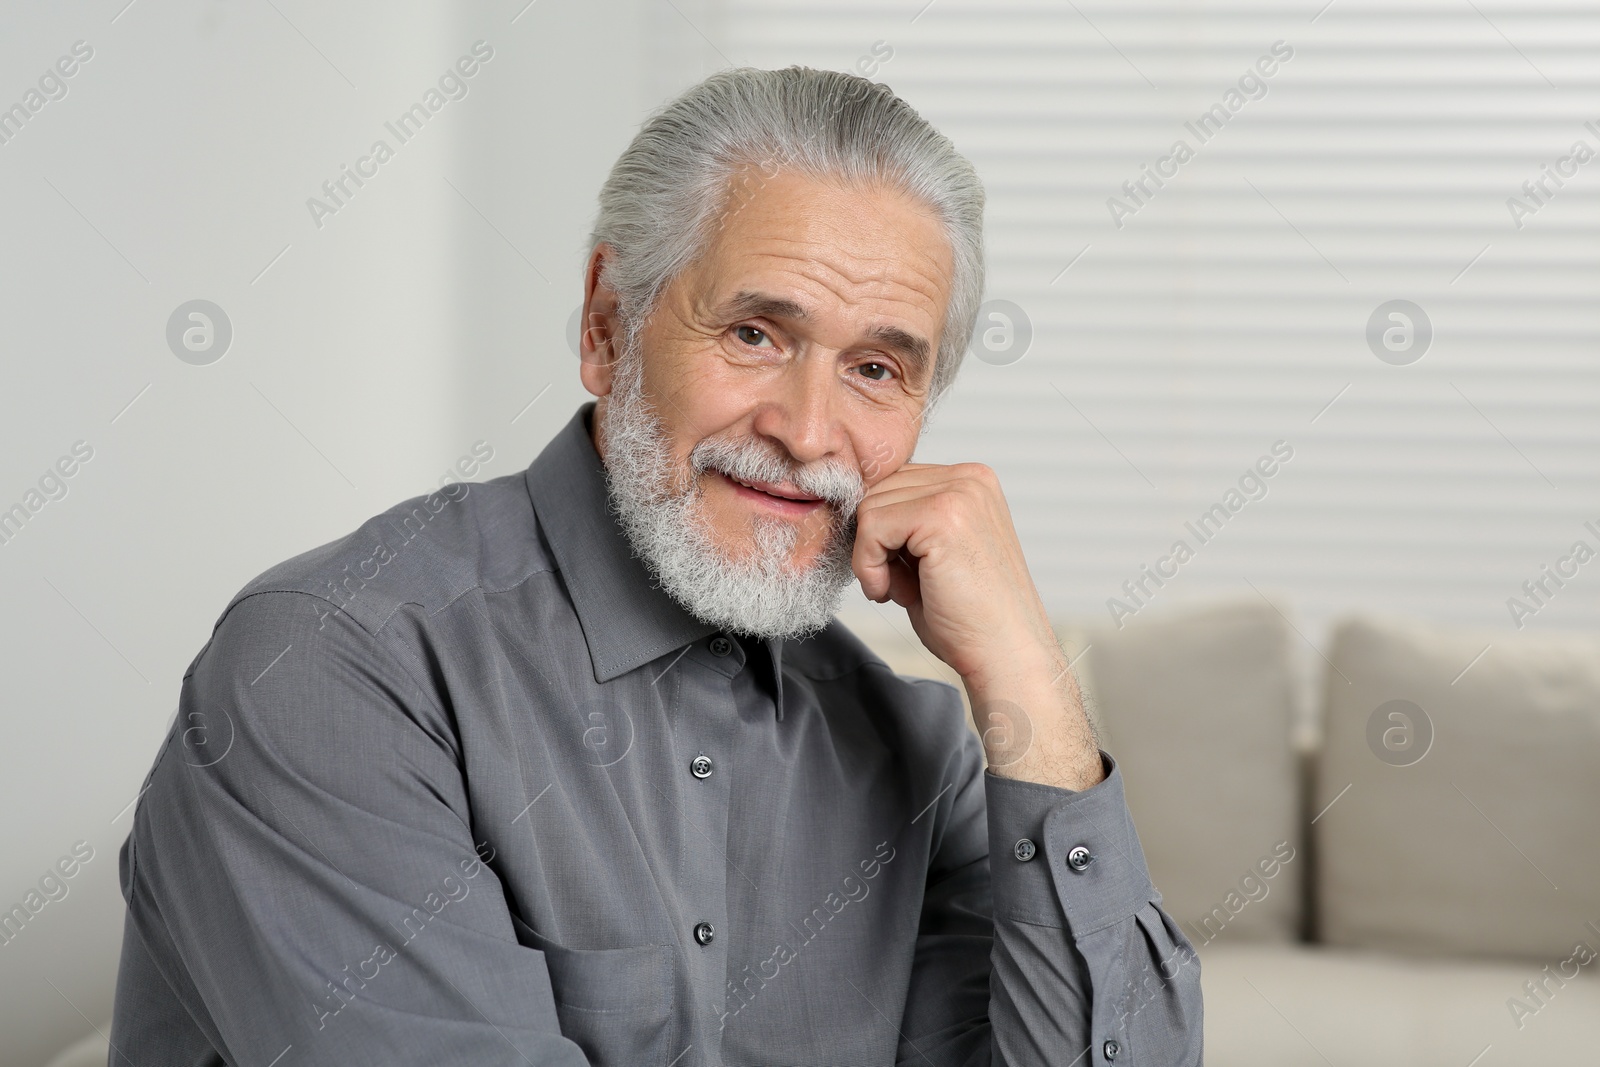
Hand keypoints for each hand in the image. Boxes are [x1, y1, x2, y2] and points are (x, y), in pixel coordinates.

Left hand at [852, 463, 1102, 788]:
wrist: (1005, 655)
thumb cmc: (970, 617)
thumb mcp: (936, 554)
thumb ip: (907, 522)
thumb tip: (856, 509)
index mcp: (972, 481)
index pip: (895, 481)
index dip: (882, 529)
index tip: (897, 570)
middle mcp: (970, 478)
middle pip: (879, 489)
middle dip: (876, 543)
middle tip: (901, 585)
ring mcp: (958, 492)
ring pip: (870, 507)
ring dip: (872, 557)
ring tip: (904, 590)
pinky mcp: (941, 515)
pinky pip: (872, 527)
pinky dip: (870, 567)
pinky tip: (897, 594)